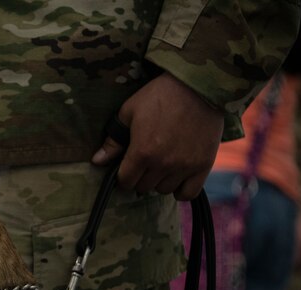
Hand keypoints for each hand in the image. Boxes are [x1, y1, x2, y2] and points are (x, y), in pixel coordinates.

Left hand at [92, 73, 224, 200]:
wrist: (199, 86)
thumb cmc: (160, 96)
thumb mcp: (129, 112)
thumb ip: (113, 141)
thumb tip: (96, 161)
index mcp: (142, 152)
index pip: (125, 181)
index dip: (123, 176)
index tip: (127, 167)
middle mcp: (163, 164)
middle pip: (143, 187)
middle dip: (140, 177)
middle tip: (145, 162)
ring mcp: (184, 166)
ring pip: (164, 190)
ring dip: (159, 181)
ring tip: (162, 165)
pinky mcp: (203, 165)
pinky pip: (188, 193)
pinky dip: (181, 190)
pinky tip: (177, 177)